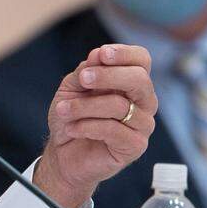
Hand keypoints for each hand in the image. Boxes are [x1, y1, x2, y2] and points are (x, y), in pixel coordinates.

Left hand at [33, 44, 157, 207]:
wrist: (62, 153)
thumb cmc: (71, 118)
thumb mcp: (72, 89)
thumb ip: (86, 71)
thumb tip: (98, 55)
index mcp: (131, 82)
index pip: (142, 60)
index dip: (124, 53)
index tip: (101, 54)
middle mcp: (143, 101)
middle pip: (139, 79)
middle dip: (107, 76)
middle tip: (83, 79)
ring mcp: (143, 124)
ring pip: (119, 105)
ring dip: (84, 106)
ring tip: (63, 110)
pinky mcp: (135, 146)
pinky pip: (112, 130)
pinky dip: (86, 126)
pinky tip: (71, 129)